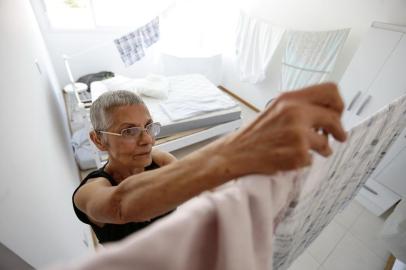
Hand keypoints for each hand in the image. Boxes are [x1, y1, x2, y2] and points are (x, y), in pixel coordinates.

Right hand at [216, 83, 346, 175]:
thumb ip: (300, 106)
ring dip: (323, 149)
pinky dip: (305, 160)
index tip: (337, 113)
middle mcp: (295, 112)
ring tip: (312, 150)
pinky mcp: (298, 154)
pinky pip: (313, 158)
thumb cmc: (256, 133)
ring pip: (326, 142)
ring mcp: (298, 134)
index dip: (338, 103)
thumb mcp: (276, 109)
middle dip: (339, 130)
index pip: (330, 90)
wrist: (238, 152)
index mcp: (290, 99)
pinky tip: (292, 157)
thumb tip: (327, 111)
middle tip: (339, 136)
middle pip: (334, 117)